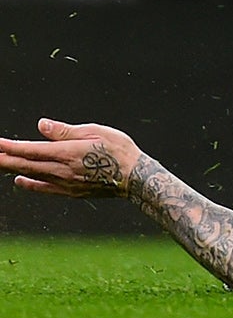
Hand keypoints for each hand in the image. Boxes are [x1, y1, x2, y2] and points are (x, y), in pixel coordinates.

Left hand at [0, 119, 142, 197]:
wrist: (134, 177)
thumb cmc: (119, 149)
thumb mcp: (96, 131)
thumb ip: (65, 131)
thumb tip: (40, 125)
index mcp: (67, 152)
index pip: (30, 149)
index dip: (10, 146)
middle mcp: (61, 170)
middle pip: (24, 164)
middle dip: (4, 159)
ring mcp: (64, 183)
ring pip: (31, 175)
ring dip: (12, 169)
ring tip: (0, 162)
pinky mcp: (69, 192)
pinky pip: (43, 188)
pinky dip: (29, 184)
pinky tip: (19, 181)